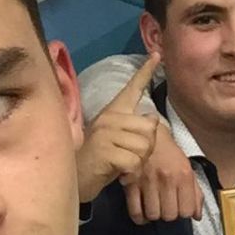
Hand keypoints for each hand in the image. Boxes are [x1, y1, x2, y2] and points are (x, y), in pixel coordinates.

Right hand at [76, 54, 159, 202]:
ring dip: (140, 161)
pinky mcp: (105, 150)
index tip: (157, 55)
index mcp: (114, 111)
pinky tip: (121, 175)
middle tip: (131, 158)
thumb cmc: (101, 161)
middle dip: (148, 148)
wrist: (77, 179)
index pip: (133, 88)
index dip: (146, 71)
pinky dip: (132, 173)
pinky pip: (135, 161)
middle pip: (150, 126)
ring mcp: (106, 132)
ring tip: (124, 166)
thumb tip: (152, 119)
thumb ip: (136, 130)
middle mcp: (110, 117)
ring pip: (145, 145)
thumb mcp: (120, 142)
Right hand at [124, 120, 203, 223]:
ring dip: (154, 214)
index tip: (180, 207)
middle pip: (169, 215)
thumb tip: (197, 216)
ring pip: (153, 215)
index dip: (184, 213)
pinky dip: (140, 218)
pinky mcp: (130, 184)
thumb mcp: (187, 167)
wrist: (145, 134)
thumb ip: (195, 192)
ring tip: (155, 207)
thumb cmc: (168, 152)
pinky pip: (135, 211)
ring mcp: (147, 182)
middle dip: (169, 214)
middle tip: (166, 206)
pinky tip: (144, 213)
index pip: (186, 211)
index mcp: (183, 175)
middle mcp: (166, 180)